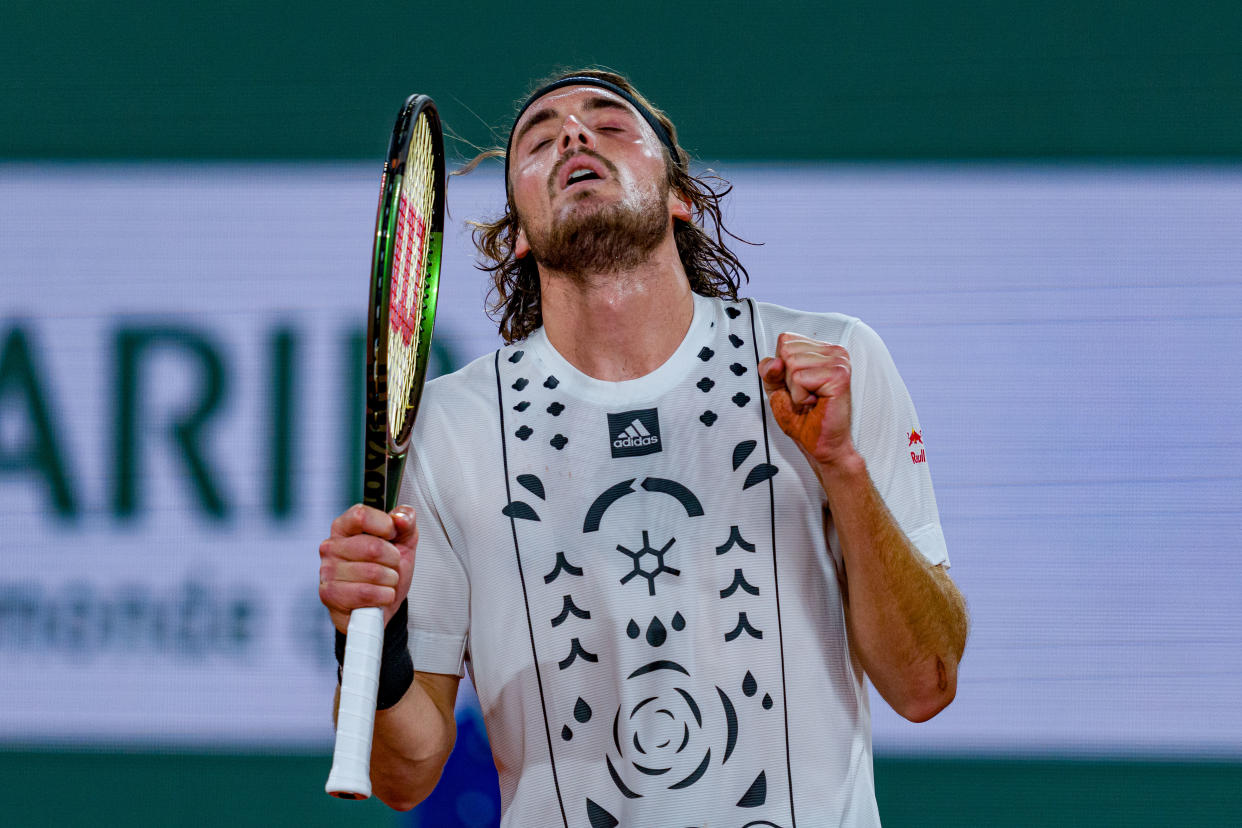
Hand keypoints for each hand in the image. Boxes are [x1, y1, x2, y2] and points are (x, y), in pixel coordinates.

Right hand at [318, 504, 417, 632]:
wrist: (382, 604)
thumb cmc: (387, 570)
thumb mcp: (403, 541)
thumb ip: (406, 521)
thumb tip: (401, 517)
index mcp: (345, 527)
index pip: (361, 515)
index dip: (385, 526)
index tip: (393, 535)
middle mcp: (331, 547)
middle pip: (373, 547)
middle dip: (393, 560)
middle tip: (391, 566)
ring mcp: (327, 571)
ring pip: (373, 573)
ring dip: (390, 581)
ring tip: (384, 582)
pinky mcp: (329, 595)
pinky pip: (367, 594)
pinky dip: (383, 597)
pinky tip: (379, 596)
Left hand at [759, 332, 857, 468]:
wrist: (819, 443)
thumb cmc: (804, 418)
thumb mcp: (776, 389)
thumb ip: (769, 370)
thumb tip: (775, 362)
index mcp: (821, 350)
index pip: (785, 340)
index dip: (781, 366)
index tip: (797, 385)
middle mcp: (833, 352)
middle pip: (787, 350)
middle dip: (787, 378)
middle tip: (805, 394)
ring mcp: (839, 361)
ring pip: (792, 363)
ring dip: (795, 389)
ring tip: (810, 399)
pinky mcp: (839, 375)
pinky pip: (799, 378)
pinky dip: (800, 396)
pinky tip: (815, 402)